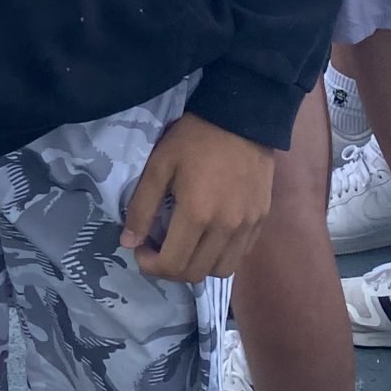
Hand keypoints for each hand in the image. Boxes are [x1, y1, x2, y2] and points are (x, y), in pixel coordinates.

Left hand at [119, 112, 275, 282]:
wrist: (241, 117)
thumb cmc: (195, 138)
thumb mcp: (160, 165)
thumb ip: (142, 206)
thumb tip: (128, 243)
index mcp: (197, 214)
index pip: (172, 265)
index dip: (151, 266)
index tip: (141, 250)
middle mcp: (226, 228)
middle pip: (196, 274)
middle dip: (170, 269)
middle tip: (159, 248)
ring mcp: (248, 226)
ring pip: (222, 270)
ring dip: (198, 266)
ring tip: (186, 244)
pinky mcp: (261, 220)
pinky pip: (240, 254)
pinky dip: (221, 255)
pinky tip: (209, 236)